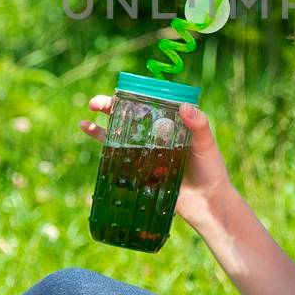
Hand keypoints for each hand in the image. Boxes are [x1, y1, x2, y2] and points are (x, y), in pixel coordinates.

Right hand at [78, 98, 237, 225]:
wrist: (207, 203)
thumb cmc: (211, 171)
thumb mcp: (206, 145)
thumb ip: (199, 125)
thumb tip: (185, 106)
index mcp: (171, 125)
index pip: (148, 105)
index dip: (132, 96)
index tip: (120, 91)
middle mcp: (156, 137)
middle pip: (129, 118)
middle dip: (110, 109)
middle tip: (94, 104)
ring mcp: (146, 155)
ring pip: (119, 138)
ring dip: (100, 129)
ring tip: (84, 123)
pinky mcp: (140, 174)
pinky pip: (119, 161)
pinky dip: (104, 152)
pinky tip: (92, 146)